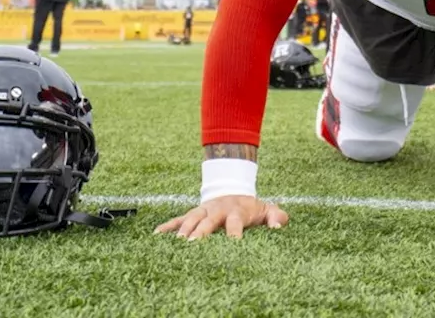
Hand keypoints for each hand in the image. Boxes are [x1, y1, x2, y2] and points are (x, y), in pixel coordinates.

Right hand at [154, 195, 287, 240]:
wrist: (235, 189)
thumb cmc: (252, 208)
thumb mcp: (267, 209)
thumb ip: (276, 217)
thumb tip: (277, 227)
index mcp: (236, 211)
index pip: (235, 222)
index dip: (234, 232)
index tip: (233, 244)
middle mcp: (218, 210)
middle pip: (208, 220)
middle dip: (201, 231)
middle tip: (193, 244)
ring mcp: (204, 211)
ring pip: (191, 218)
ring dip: (183, 229)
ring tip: (176, 242)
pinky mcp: (194, 214)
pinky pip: (179, 219)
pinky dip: (167, 226)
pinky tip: (156, 234)